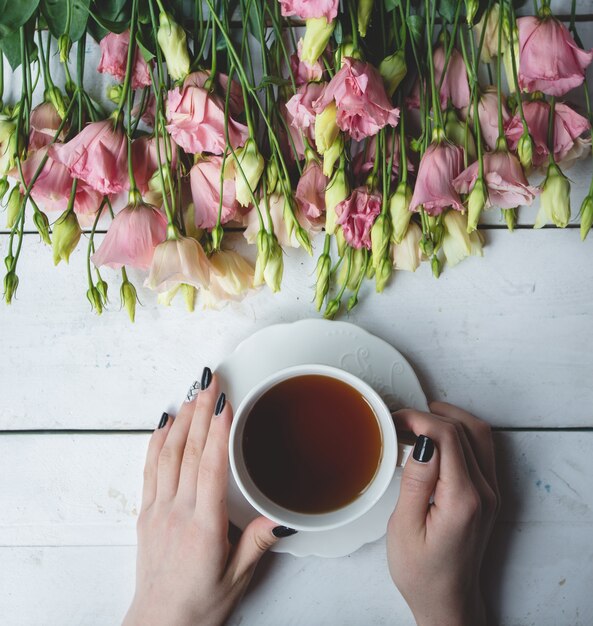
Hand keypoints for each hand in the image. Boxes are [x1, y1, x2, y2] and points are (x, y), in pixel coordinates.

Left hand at [123, 369, 286, 625]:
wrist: (158, 625)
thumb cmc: (198, 605)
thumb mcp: (237, 578)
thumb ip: (257, 544)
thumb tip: (281, 519)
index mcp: (203, 526)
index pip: (210, 468)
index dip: (217, 431)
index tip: (224, 402)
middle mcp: (177, 512)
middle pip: (188, 451)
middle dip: (200, 411)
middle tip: (209, 381)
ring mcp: (158, 509)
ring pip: (167, 454)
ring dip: (181, 419)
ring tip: (191, 391)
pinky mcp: (146, 512)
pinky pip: (149, 468)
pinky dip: (157, 441)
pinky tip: (164, 422)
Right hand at [387, 402, 499, 625]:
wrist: (447, 601)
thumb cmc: (422, 572)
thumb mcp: (405, 528)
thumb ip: (416, 481)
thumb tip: (422, 442)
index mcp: (462, 499)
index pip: (447, 437)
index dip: (419, 419)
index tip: (395, 420)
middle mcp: (484, 492)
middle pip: (464, 431)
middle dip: (429, 416)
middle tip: (399, 421)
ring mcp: (490, 493)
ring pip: (479, 434)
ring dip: (450, 419)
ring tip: (420, 419)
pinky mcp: (488, 494)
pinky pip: (481, 449)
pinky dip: (460, 433)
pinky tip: (438, 435)